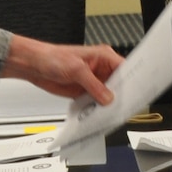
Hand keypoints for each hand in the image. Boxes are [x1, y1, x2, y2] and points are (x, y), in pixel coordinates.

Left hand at [2, 35, 121, 107]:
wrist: (34, 66)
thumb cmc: (52, 58)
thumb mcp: (76, 69)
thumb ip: (94, 85)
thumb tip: (108, 97)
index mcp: (103, 56)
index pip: (124, 68)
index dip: (132, 80)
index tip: (136, 92)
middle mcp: (101, 69)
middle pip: (119, 84)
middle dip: (121, 95)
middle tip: (126, 106)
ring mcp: (93, 81)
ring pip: (108, 95)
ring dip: (109, 104)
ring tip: (114, 113)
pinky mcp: (85, 92)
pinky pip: (96, 102)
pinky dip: (98, 109)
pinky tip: (100, 115)